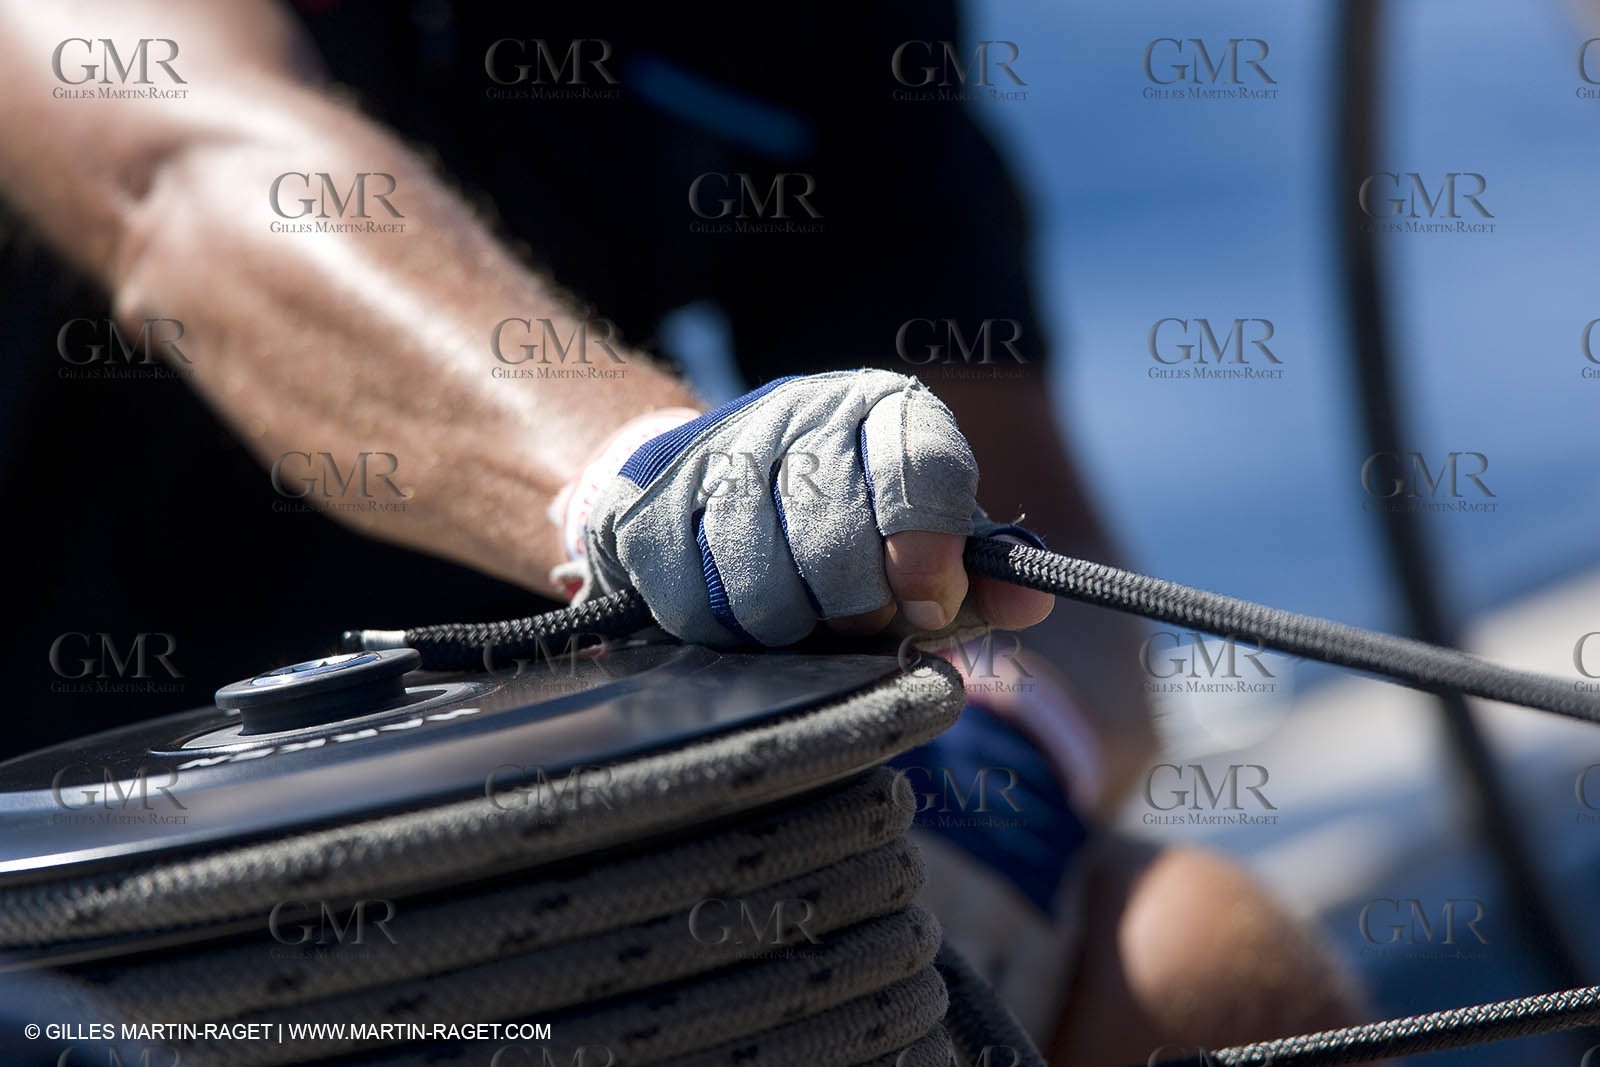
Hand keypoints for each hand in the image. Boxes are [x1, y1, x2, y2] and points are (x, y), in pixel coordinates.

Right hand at [573, 370, 1052, 645]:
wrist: (709, 480)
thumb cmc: (844, 525)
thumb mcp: (926, 540)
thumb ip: (982, 575)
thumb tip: (1030, 599)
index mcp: (887, 410)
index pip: (922, 470)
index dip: (929, 549)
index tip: (928, 602)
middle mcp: (804, 412)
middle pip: (836, 533)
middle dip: (854, 602)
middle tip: (856, 619)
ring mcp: (720, 449)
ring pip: (758, 574)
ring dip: (788, 623)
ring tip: (801, 620)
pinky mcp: (650, 498)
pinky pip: (691, 595)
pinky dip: (723, 627)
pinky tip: (741, 613)